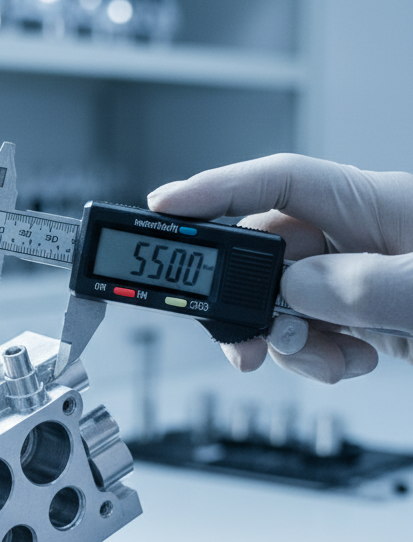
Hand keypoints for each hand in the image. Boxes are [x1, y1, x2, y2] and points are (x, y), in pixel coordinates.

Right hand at [147, 153, 412, 383]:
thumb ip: (361, 285)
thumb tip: (294, 288)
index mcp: (376, 206)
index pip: (280, 182)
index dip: (217, 189)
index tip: (164, 207)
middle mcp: (359, 238)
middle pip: (265, 254)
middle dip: (247, 301)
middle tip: (243, 339)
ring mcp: (358, 280)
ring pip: (281, 303)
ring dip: (287, 340)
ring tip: (329, 355)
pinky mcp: (362, 318)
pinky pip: (310, 334)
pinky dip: (317, 358)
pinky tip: (355, 359)